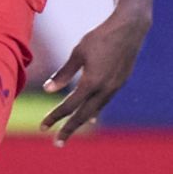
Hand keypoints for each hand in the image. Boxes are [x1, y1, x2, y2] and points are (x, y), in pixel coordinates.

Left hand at [40, 10, 150, 145]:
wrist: (130, 29)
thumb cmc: (100, 37)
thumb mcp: (78, 53)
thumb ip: (64, 73)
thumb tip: (49, 90)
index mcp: (91, 82)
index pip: (69, 106)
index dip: (55, 117)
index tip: (42, 127)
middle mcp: (104, 89)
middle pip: (83, 115)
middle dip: (69, 129)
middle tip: (57, 143)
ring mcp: (115, 87)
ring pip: (95, 109)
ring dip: (82, 121)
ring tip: (71, 130)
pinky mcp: (121, 82)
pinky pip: (105, 102)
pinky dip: (95, 110)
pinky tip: (91, 116)